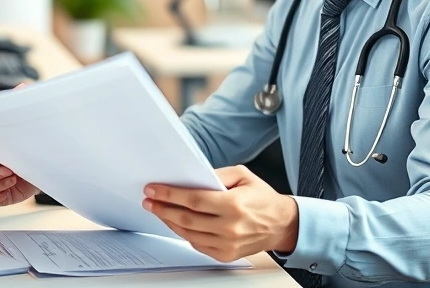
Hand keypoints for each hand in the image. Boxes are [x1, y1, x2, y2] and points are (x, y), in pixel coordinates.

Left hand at [143, 165, 298, 262]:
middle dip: (162, 208)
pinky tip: (176, 222)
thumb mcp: (243, 175)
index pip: (193, 199)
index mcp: (233, 204)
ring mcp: (227, 244)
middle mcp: (229, 227)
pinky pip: (196, 244)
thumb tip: (191, 177)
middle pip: (185, 218)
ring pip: (187, 233)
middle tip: (149, 200)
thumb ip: (217, 174)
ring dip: (169, 221)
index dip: (169, 194)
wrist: (281, 224)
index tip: (153, 189)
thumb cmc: (262, 198)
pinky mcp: (225, 254)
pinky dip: (183, 233)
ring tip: (158, 210)